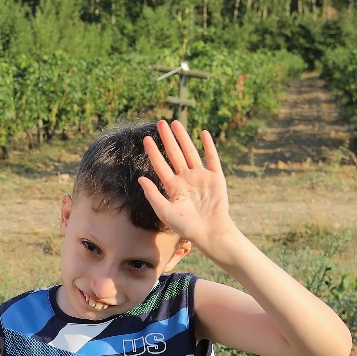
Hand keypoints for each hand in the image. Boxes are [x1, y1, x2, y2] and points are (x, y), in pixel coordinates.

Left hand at [138, 120, 240, 255]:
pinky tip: (203, 133)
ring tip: (176, 123)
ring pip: (190, 152)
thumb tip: (141, 178)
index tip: (146, 139)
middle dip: (168, 139)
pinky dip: (208, 146)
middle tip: (160, 123)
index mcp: (173, 187)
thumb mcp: (165, 212)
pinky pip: (212, 158)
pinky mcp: (215, 178)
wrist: (210, 232)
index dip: (154, 152)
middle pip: (175, 154)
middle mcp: (186, 179)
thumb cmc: (186, 226)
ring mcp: (201, 177)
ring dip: (183, 138)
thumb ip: (153, 195)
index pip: (161, 165)